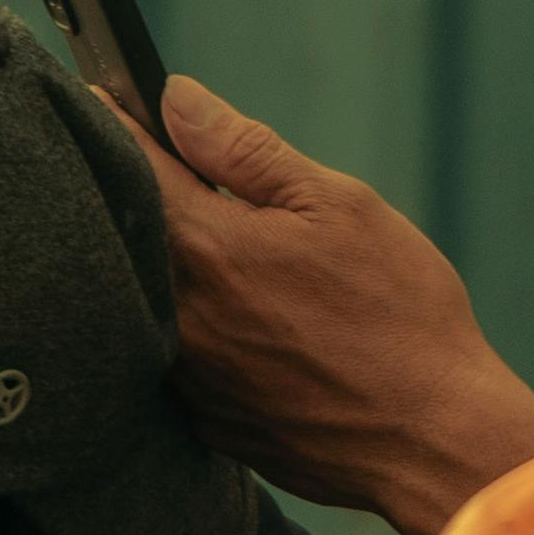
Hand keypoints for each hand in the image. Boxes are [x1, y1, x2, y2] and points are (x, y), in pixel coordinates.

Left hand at [129, 77, 533, 534]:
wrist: (433, 439)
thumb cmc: (401, 314)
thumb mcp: (340, 207)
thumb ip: (246, 150)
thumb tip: (175, 99)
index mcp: (207, 250)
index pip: (130, 166)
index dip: (112, 122)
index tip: (100, 95)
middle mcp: (177, 317)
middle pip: (126, 233)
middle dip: (139, 192)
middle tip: (169, 167)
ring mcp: (184, 377)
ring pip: (147, 296)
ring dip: (167, 264)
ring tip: (228, 253)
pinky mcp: (202, 419)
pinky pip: (174, 354)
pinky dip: (192, 324)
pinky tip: (247, 321)